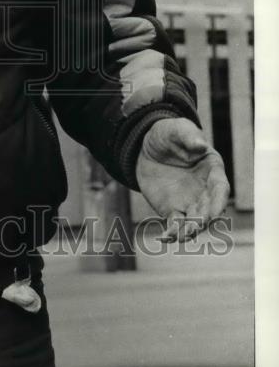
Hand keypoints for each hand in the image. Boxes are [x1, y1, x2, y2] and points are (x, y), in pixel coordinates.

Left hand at [135, 117, 229, 241]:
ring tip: (183, 236)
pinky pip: (175, 224)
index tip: (216, 213)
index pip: (220, 189)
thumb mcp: (176, 129)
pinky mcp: (172, 209)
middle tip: (196, 226)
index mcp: (212, 170)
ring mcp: (189, 202)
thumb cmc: (168, 134)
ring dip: (190, 230)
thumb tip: (200, 145)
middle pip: (209, 208)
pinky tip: (167, 237)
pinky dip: (173, 232)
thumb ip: (188, 136)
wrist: (146, 146)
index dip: (219, 202)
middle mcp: (204, 190)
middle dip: (204, 219)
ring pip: (194, 220)